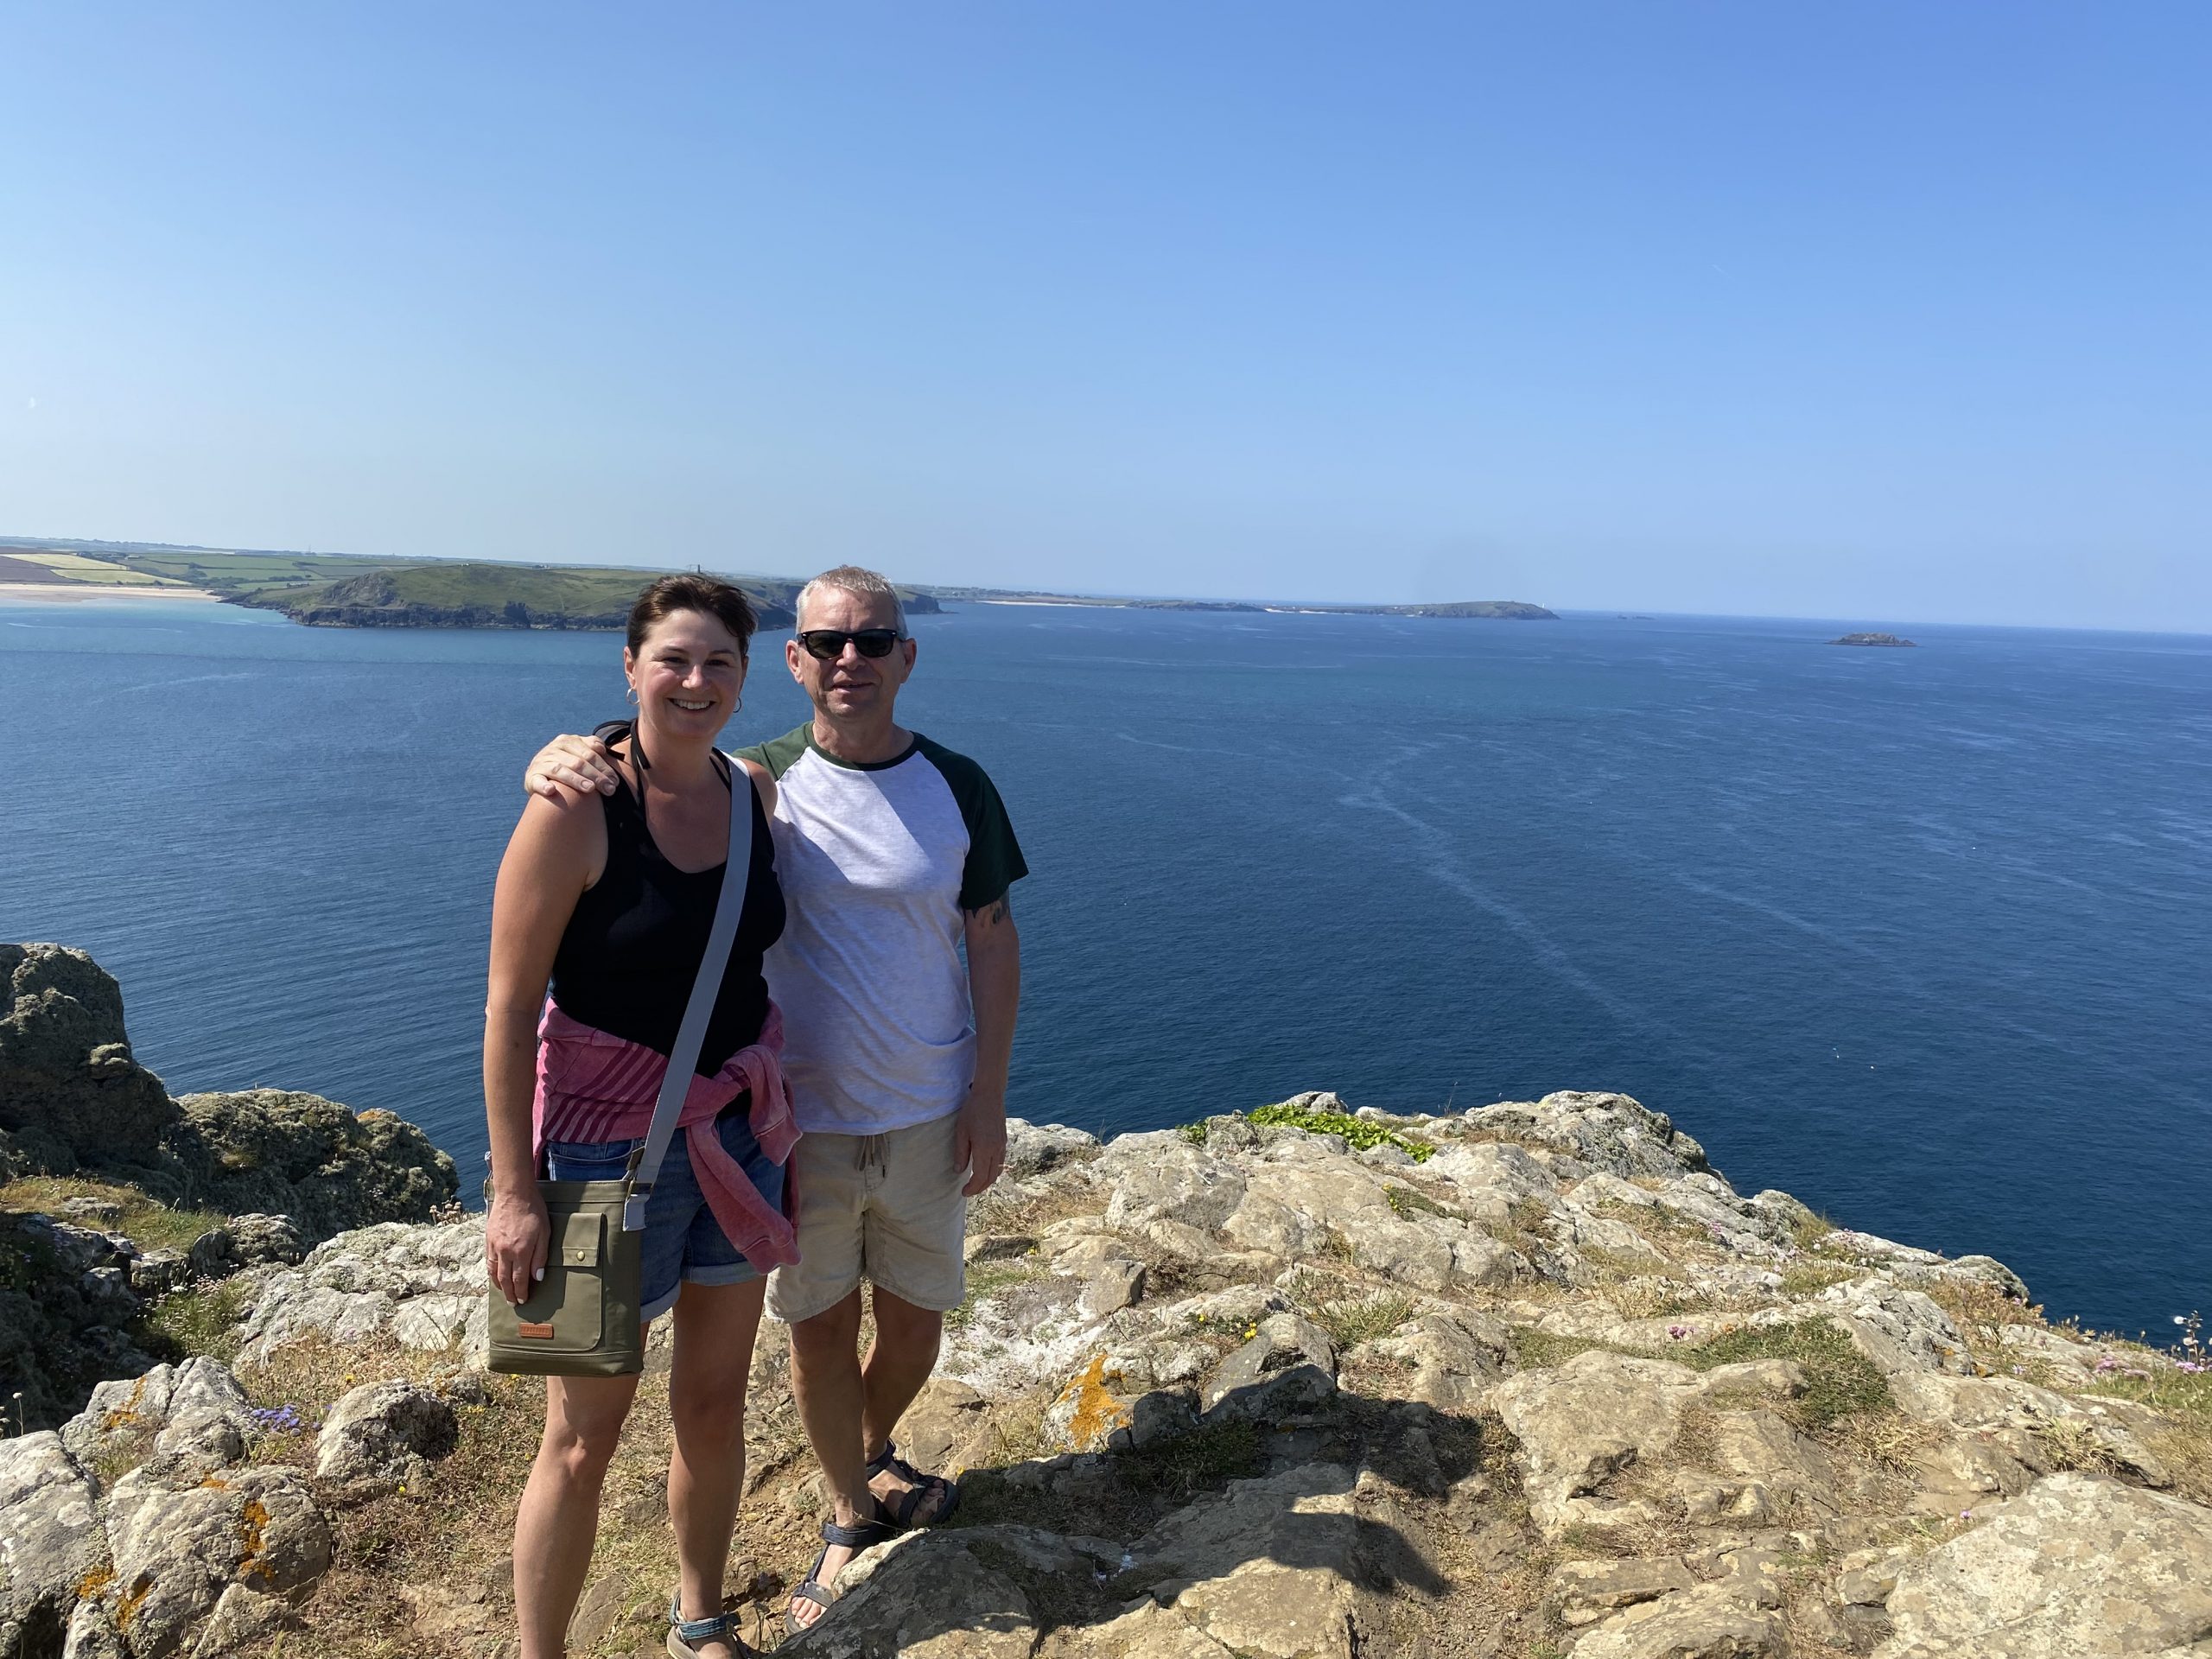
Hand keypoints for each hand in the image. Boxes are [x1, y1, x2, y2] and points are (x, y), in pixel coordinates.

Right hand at [485, 1189, 550, 1303]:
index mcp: (521, 1251)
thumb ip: (540, 1257)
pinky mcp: (488, 1239)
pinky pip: (488, 1261)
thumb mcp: (545, 1233)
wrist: (514, 1193)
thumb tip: (538, 1277)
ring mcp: (495, 1246)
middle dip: (509, 1293)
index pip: (520, 1279)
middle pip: (505, 1279)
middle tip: (513, 1303)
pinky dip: (491, 1272)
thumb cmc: (533, 1211)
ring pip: (494, 1272)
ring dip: (499, 1285)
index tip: (522, 1300)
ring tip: (504, 1293)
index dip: (521, 1292)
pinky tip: (495, 1276)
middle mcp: (505, 1251)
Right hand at [525, 734, 619, 800]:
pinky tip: (551, 790)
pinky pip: (537, 781)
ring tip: (590, 789)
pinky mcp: (531, 777)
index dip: (604, 767)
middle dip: (596, 776)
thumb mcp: (577, 752)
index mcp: (567, 741)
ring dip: (576, 780)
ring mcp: (541, 763)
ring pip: (560, 770)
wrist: (539, 774)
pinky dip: (543, 786)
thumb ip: (591, 747)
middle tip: (609, 789)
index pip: (589, 753)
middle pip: (578, 763)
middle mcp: (553, 749)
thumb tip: (602, 748)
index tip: (615, 781)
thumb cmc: (565, 764)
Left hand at [954, 1090, 1006, 1196]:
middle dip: (980, 1188)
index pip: (980, 1177)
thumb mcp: (961, 1132)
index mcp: (984, 1149)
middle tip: (968, 1191)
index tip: (964, 1192)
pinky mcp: (1004, 1141)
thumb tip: (958, 1171)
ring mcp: (1002, 1145)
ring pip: (998, 1171)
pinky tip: (984, 1169)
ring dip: (987, 1181)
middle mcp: (996, 1150)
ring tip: (975, 1183)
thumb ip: (961, 1153)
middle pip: (991, 1178)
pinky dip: (993, 1171)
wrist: (990, 1095)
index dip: (972, 1188)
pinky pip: (1000, 1162)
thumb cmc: (972, 1111)